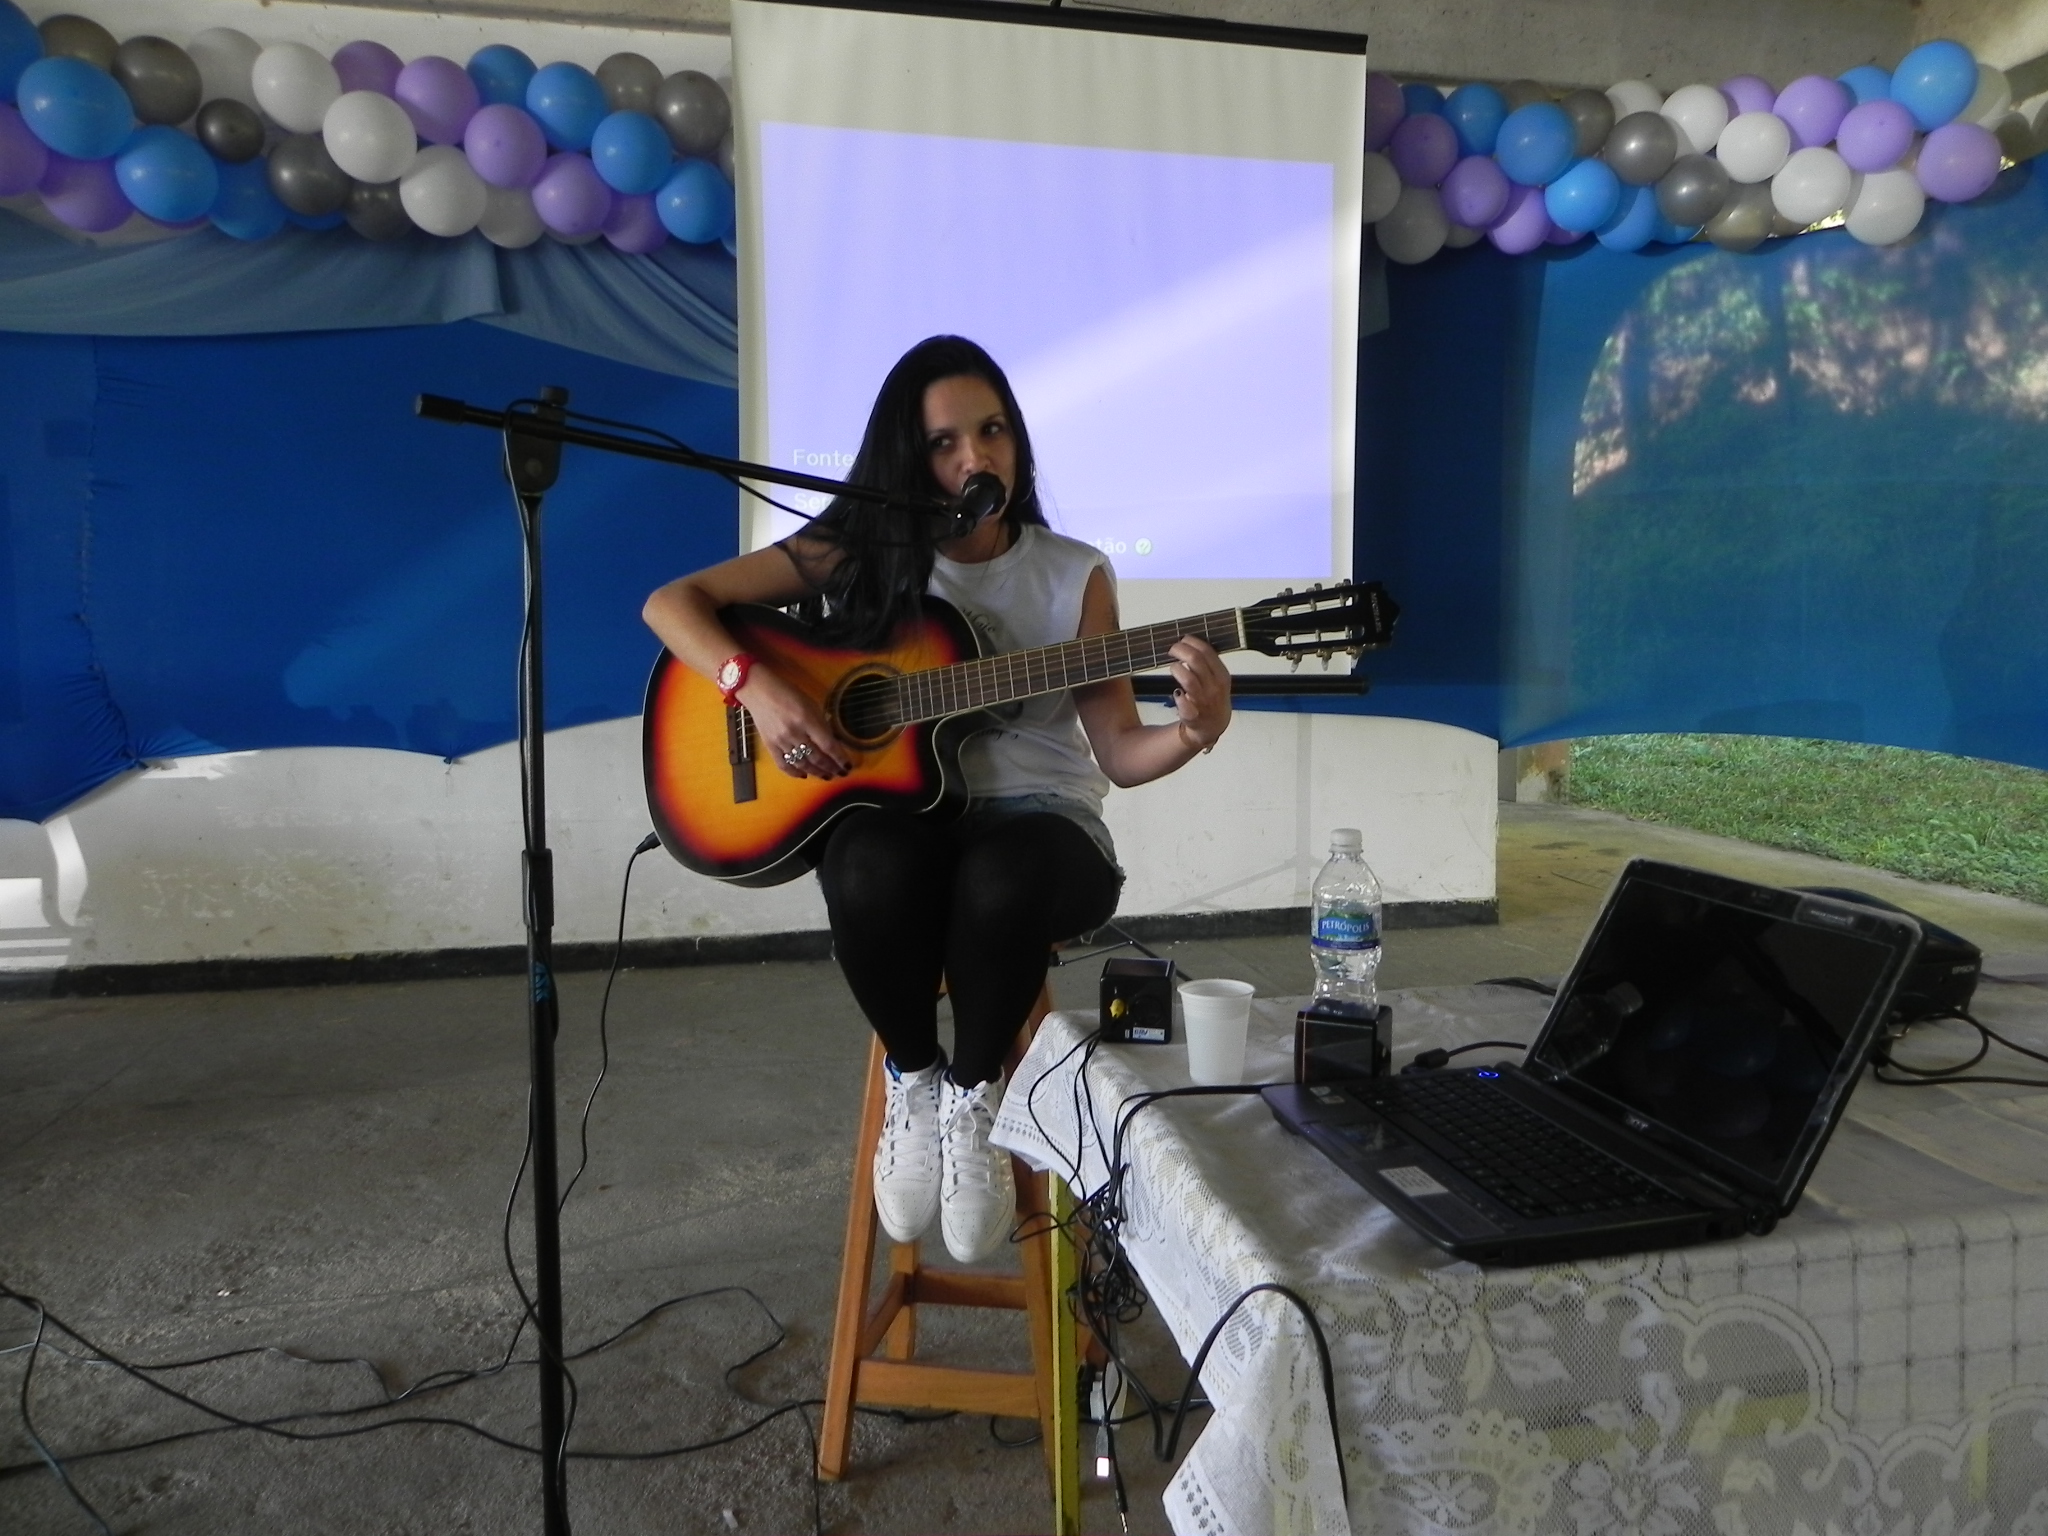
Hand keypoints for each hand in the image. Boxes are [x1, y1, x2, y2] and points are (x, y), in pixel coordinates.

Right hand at [736, 667, 850, 778]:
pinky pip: (784, 765)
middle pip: (816, 757)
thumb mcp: (811, 704)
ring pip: (802, 764)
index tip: (847, 765)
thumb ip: (821, 723)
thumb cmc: (789, 693)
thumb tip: (832, 743)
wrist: (759, 691)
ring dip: (816, 772)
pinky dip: (795, 772)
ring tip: (826, 775)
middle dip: (831, 768)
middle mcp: (794, 733)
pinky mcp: (770, 746)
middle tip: (840, 773)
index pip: (828, 745)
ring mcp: (781, 741)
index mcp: (807, 719)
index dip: (839, 758)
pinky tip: (804, 774)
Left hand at [1166, 636, 1230, 751]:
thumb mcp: (1218, 678)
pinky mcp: (1192, 716)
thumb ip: (1208, 662)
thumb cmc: (1213, 698)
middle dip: (1180, 650)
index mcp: (1222, 675)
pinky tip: (1177, 693)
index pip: (1207, 651)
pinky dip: (1179, 698)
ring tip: (1174, 667)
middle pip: (1195, 660)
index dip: (1191, 641)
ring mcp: (1203, 702)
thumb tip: (1190, 642)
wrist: (1213, 725)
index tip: (1183, 639)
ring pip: (1188, 679)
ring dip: (1177, 669)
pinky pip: (1184, 705)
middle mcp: (1214, 687)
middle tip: (1172, 649)